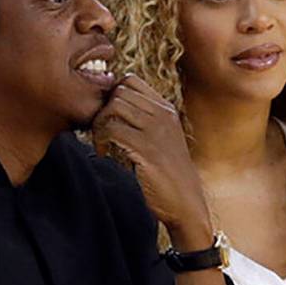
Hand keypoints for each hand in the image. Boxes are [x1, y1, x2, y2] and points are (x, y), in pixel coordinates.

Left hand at [92, 74, 211, 245]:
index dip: (111, 95)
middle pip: (119, 91)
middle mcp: (163, 115)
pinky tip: (104, 155)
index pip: (131, 81)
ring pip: (114, 106)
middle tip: (99, 131)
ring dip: (99, 123)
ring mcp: (156, 130)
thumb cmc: (168, 176)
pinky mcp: (146, 148)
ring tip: (101, 143)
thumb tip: (110, 110)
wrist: (186, 204)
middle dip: (102, 109)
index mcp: (166, 110)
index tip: (107, 117)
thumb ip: (143, 122)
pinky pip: (112, 129)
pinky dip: (101, 140)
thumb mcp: (161, 141)